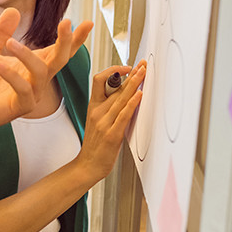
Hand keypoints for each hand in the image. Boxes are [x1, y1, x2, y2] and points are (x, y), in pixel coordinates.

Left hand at [0, 9, 92, 133]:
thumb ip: (2, 31)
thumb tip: (13, 10)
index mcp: (35, 64)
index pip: (59, 50)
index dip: (75, 38)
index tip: (88, 23)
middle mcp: (37, 79)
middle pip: (60, 59)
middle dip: (66, 42)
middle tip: (66, 22)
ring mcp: (32, 93)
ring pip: (41, 72)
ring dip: (26, 55)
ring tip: (10, 43)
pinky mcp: (20, 106)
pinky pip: (23, 90)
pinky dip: (12, 76)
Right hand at [77, 60, 145, 179]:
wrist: (87, 165)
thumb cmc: (95, 145)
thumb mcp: (98, 121)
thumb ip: (109, 107)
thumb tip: (127, 94)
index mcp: (93, 107)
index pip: (99, 80)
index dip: (113, 71)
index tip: (127, 67)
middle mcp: (97, 112)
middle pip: (115, 86)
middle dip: (131, 74)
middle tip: (143, 65)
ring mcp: (104, 123)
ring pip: (120, 98)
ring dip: (134, 83)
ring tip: (144, 74)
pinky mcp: (112, 134)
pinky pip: (123, 115)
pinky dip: (132, 103)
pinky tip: (139, 95)